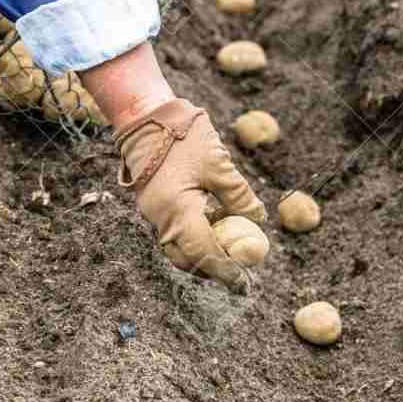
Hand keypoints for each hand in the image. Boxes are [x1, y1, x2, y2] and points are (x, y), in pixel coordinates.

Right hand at [115, 98, 265, 287]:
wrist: (144, 117)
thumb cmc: (182, 137)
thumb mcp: (219, 165)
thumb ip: (239, 195)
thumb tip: (258, 219)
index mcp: (178, 212)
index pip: (204, 255)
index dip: (226, 272)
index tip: (245, 284)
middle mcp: (161, 220)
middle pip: (188, 260)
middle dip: (213, 269)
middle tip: (239, 271)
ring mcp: (154, 214)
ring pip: (179, 248)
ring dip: (203, 254)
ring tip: (229, 248)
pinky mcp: (154, 205)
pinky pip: (174, 232)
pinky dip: (194, 236)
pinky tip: (214, 224)